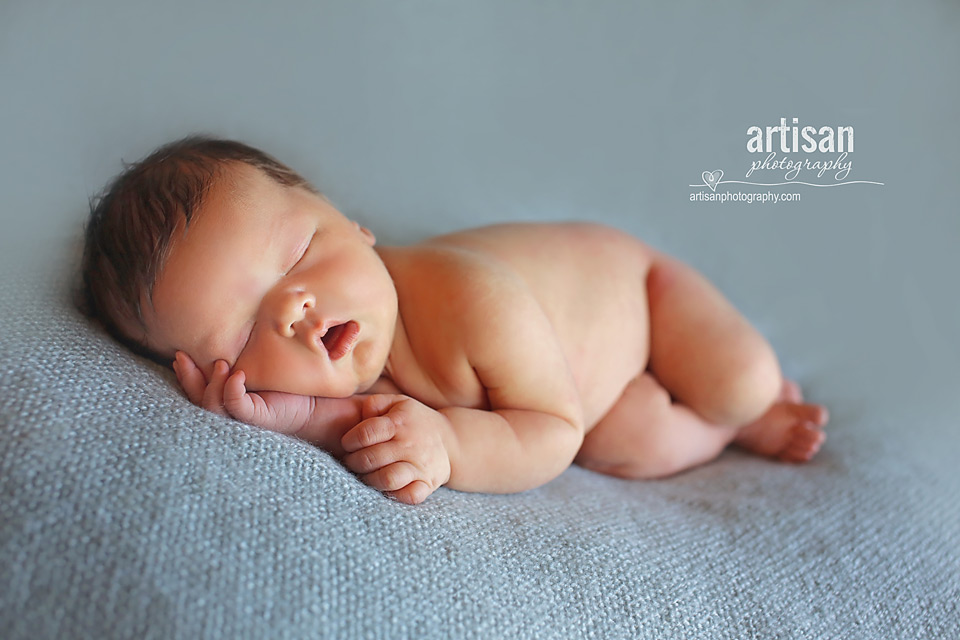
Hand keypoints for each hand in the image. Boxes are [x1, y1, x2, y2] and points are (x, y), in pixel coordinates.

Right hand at [172, 351, 314, 435]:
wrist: (318, 401)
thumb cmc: (291, 381)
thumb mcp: (263, 363)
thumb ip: (245, 355)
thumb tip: (232, 323)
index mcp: (228, 398)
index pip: (198, 389)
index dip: (185, 374)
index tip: (179, 354)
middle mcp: (231, 410)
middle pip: (198, 398)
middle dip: (188, 378)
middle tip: (181, 356)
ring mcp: (244, 416)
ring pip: (212, 405)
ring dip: (212, 383)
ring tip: (221, 363)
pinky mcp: (259, 418)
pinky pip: (237, 407)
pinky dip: (232, 392)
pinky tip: (237, 376)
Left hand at [340, 395, 452, 504]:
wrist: (451, 440)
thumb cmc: (415, 421)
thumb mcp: (398, 403)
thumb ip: (375, 403)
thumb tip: (360, 415)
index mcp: (398, 423)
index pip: (365, 434)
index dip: (350, 441)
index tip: (348, 444)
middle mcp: (409, 445)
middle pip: (370, 459)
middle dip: (353, 463)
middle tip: (352, 462)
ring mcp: (420, 466)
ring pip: (388, 479)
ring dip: (369, 480)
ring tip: (366, 475)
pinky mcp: (428, 483)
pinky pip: (410, 496)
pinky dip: (396, 496)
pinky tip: (387, 489)